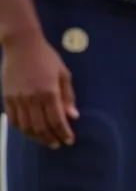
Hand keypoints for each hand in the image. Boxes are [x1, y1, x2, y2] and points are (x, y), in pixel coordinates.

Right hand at [1, 31, 78, 148]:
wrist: (22, 46)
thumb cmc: (47, 58)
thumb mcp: (63, 73)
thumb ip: (68, 96)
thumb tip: (73, 116)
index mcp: (49, 92)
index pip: (57, 120)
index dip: (64, 133)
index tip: (69, 140)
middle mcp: (32, 99)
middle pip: (41, 127)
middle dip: (51, 138)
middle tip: (58, 144)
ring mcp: (17, 100)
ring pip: (26, 128)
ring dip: (36, 137)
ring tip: (46, 140)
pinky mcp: (6, 99)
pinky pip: (14, 121)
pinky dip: (22, 130)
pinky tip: (29, 131)